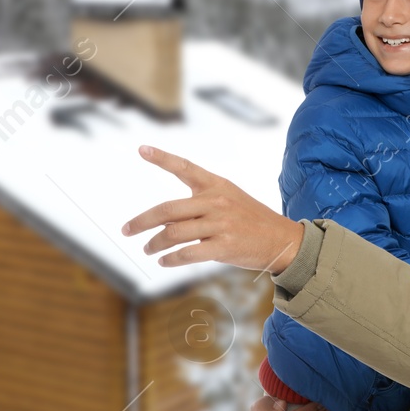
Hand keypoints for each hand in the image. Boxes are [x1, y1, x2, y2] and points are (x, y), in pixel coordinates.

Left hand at [121, 146, 303, 271]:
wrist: (282, 240)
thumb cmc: (252, 221)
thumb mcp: (231, 199)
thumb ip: (202, 203)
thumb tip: (167, 221)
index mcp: (217, 185)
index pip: (185, 167)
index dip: (162, 158)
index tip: (142, 149)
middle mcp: (216, 201)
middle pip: (167, 210)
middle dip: (142, 221)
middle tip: (126, 230)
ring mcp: (220, 224)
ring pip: (173, 234)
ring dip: (154, 244)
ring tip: (147, 249)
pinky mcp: (224, 246)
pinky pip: (187, 253)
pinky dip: (170, 259)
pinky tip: (164, 261)